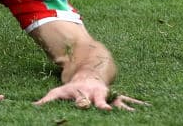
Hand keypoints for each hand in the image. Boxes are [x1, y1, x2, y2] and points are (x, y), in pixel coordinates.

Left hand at [34, 78, 149, 110]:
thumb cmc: (73, 87)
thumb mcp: (59, 92)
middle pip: (100, 102)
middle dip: (103, 106)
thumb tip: (32, 108)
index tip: (86, 107)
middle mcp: (96, 95)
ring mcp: (107, 95)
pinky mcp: (116, 97)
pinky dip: (138, 105)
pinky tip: (149, 108)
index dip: (83, 103)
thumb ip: (48, 101)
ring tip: (134, 114)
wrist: (88, 68)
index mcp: (82, 94)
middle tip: (107, 111)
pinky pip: (129, 102)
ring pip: (118, 103)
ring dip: (125, 108)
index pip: (82, 100)